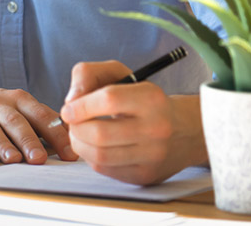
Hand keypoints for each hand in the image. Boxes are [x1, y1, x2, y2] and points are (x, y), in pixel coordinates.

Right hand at [0, 76, 77, 164]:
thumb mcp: (12, 105)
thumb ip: (38, 120)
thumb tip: (72, 142)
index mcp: (15, 99)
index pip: (40, 114)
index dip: (56, 134)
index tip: (69, 154)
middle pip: (14, 121)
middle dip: (28, 140)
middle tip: (40, 159)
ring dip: (2, 144)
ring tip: (13, 159)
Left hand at [59, 60, 205, 184]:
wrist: (183, 130)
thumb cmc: (140, 98)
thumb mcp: (118, 74)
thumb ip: (88, 74)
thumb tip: (70, 101)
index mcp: (151, 98)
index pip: (109, 99)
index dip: (81, 105)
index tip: (67, 109)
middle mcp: (157, 128)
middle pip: (99, 133)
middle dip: (75, 128)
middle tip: (72, 122)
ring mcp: (153, 155)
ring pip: (99, 155)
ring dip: (79, 143)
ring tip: (80, 133)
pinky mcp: (145, 175)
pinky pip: (104, 169)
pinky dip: (90, 156)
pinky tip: (94, 146)